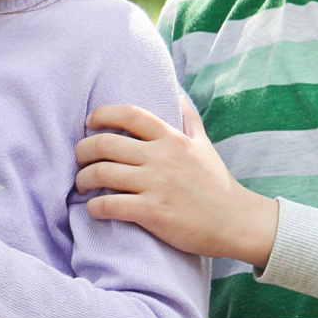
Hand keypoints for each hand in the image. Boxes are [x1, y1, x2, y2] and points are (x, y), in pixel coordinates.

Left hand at [74, 103, 277, 267]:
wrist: (237, 222)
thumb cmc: (217, 184)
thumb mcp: (205, 145)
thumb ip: (189, 120)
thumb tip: (178, 95)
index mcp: (172, 139)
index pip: (130, 115)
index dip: (103, 114)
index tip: (89, 122)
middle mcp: (162, 158)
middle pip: (105, 143)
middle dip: (83, 150)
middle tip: (80, 160)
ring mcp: (156, 184)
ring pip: (102, 173)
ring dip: (83, 179)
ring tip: (82, 185)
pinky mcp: (153, 212)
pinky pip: (109, 205)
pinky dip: (94, 207)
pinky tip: (94, 209)